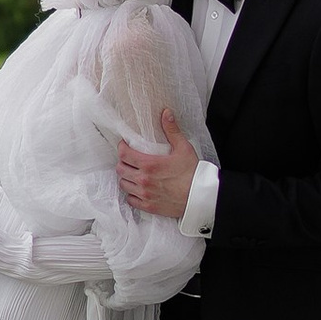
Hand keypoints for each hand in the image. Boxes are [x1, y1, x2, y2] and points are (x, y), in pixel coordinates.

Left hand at [116, 108, 199, 222]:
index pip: (124, 154)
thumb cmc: (192, 172)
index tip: (125, 145)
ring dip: (126, 177)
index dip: (122, 147)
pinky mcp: (148, 206)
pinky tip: (137, 189)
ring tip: (133, 173)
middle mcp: (144, 180)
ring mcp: (145, 194)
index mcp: (150, 164)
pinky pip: (131, 200)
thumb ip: (172, 130)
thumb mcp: (183, 148)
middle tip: (129, 159)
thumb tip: (166, 113)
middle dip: (123, 162)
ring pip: (124, 184)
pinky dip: (131, 194)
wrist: (200, 196)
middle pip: (120, 169)